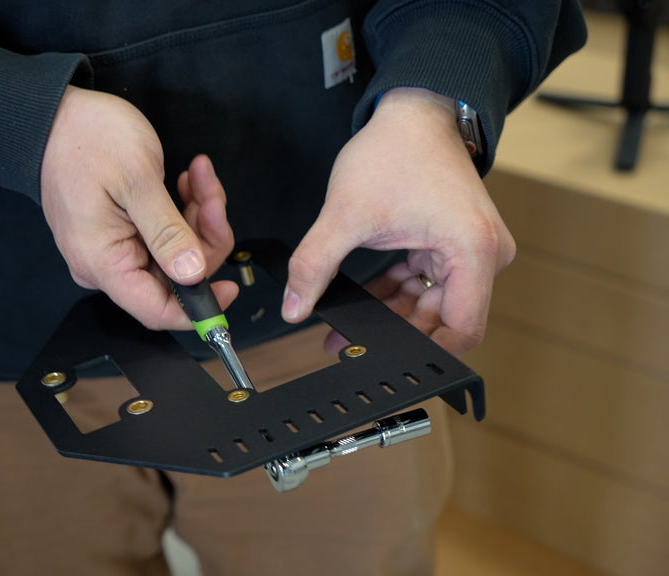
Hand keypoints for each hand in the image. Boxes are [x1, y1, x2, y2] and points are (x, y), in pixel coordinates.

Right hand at [41, 86, 236, 329]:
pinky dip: (182, 210)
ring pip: (173, 253)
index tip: (230, 288)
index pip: (156, 310)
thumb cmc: (86, 138)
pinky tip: (186, 181)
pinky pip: (162, 235)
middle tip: (212, 196)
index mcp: (103, 262)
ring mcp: (112, 247)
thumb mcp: (137, 180)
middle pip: (173, 278)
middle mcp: (105, 264)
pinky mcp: (120, 231)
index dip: (198, 306)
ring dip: (196, 217)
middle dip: (203, 239)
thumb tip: (193, 275)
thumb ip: (167, 233)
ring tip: (198, 176)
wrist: (55, 113)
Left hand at [283, 88, 514, 355]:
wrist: (414, 110)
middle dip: (395, 334)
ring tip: (346, 328)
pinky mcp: (455, 245)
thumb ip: (315, 266)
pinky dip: (396, 293)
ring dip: (391, 316)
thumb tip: (294, 308)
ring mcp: (471, 251)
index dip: (423, 351)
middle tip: (348, 345)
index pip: (461, 329)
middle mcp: (484, 256)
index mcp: (472, 251)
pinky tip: (363, 301)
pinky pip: (426, 284)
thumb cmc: (395, 150)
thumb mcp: (345, 213)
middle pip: (442, 319)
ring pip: (431, 305)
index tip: (384, 359)